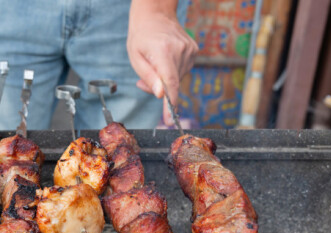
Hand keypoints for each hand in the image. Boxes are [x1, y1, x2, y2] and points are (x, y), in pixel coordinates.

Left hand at [127, 1, 196, 123]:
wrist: (155, 15)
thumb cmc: (141, 37)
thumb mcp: (136, 57)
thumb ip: (148, 77)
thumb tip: (160, 95)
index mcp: (163, 51)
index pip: (170, 83)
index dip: (170, 104)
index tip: (170, 120)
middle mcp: (180, 51)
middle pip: (172, 83)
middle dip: (159, 89)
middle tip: (144, 81)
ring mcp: (190, 50)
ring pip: (178, 78)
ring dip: (166, 79)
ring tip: (155, 64)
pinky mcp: (194, 51)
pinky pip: (183, 70)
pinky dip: (173, 71)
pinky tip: (166, 59)